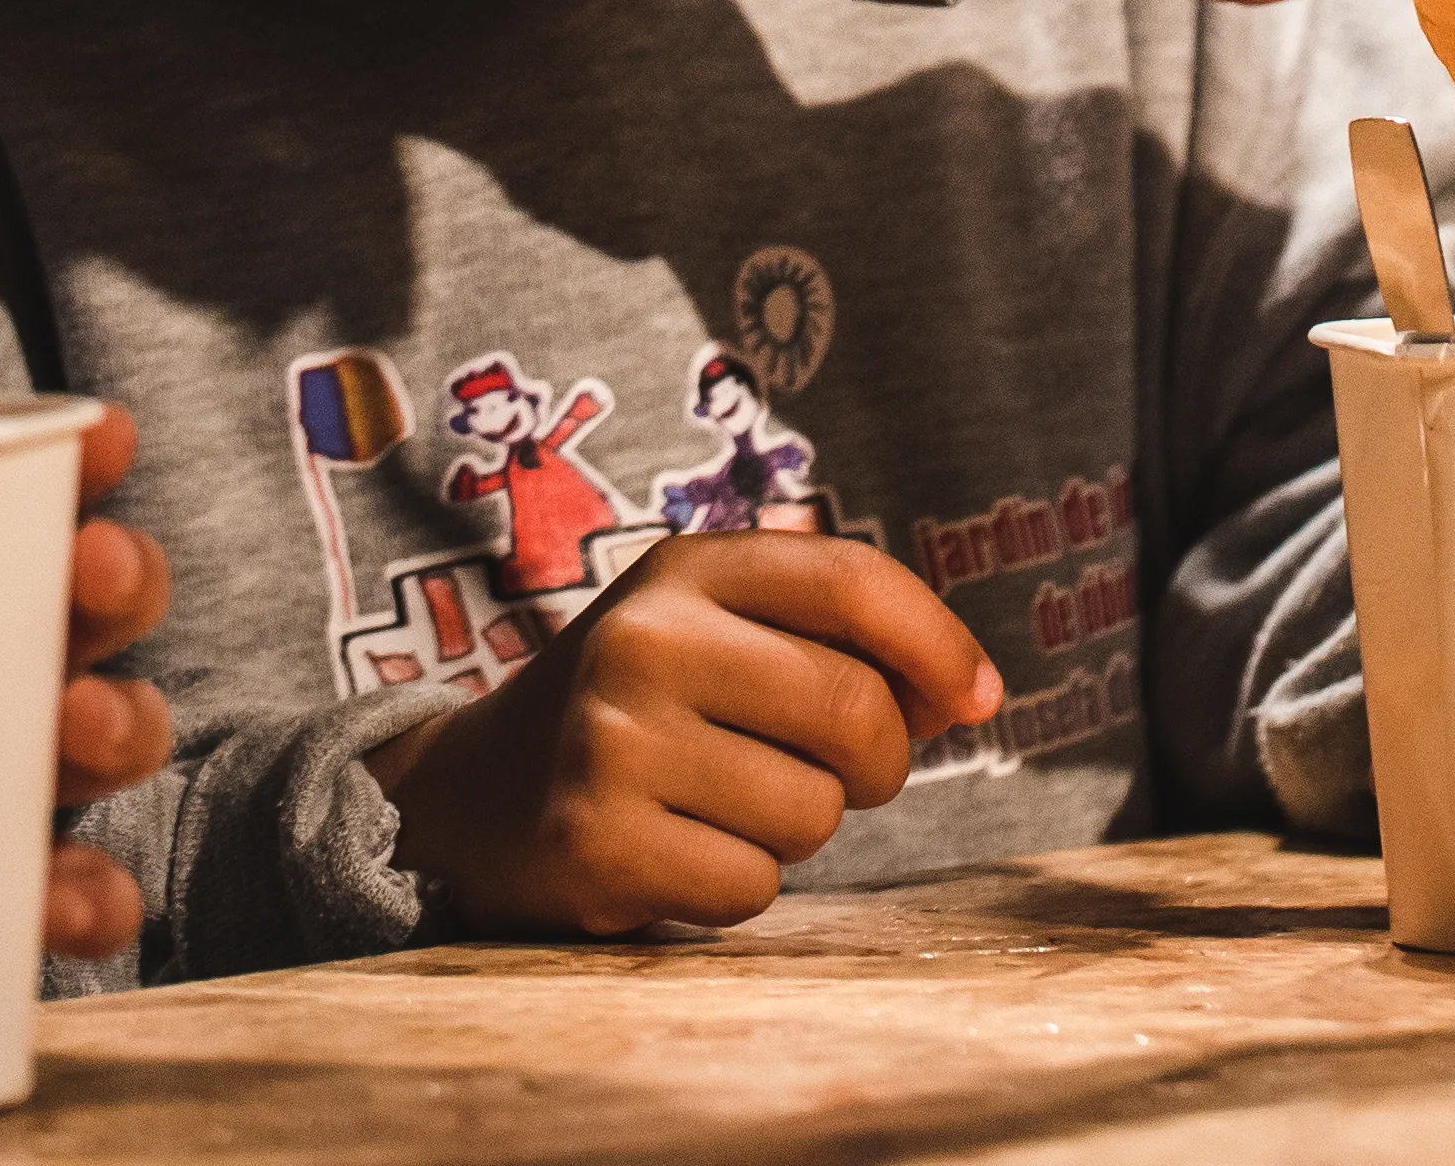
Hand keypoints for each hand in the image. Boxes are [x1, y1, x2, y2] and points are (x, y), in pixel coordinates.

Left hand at [0, 401, 169, 964]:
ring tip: (74, 726)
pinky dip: (89, 896)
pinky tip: (64, 899)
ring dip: (117, 723)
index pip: (38, 490)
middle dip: (122, 579)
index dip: (91, 458)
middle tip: (87, 574)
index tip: (101, 440)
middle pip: (101, 603)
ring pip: (110, 733)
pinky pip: (69, 892)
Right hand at [373, 537, 998, 936]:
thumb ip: (831, 637)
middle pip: (853, 710)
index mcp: (684, 568)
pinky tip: (680, 852)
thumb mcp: (712, 629)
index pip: (851, 580)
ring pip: (811, 813)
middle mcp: (644, 638)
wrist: (475, 796)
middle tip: (838, 775)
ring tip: (727, 805)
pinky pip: (750, 887)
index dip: (937, 641)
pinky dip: (739, 885)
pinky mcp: (595, 843)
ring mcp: (612, 741)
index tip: (978, 696)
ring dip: (799, 830)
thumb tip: (967, 692)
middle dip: (878, 762)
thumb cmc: (641, 708)